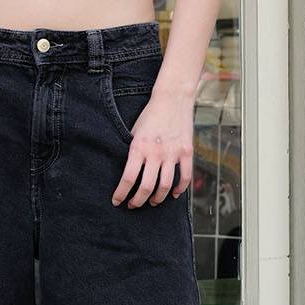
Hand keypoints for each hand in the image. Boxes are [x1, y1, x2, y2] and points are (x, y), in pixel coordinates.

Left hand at [111, 86, 194, 208]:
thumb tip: (128, 173)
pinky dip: (180, 189)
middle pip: (146, 187)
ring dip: (157, 198)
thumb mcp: (134, 132)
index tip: (117, 201)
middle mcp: (155, 153)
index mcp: (138, 147)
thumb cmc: (150, 115)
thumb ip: (133, 152)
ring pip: (165, 186)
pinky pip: (185, 177)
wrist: (172, 99)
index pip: (128, 178)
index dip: (121, 194)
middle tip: (133, 205)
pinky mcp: (186, 152)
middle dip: (138, 201)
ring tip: (152, 202)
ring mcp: (173, 153)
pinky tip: (174, 194)